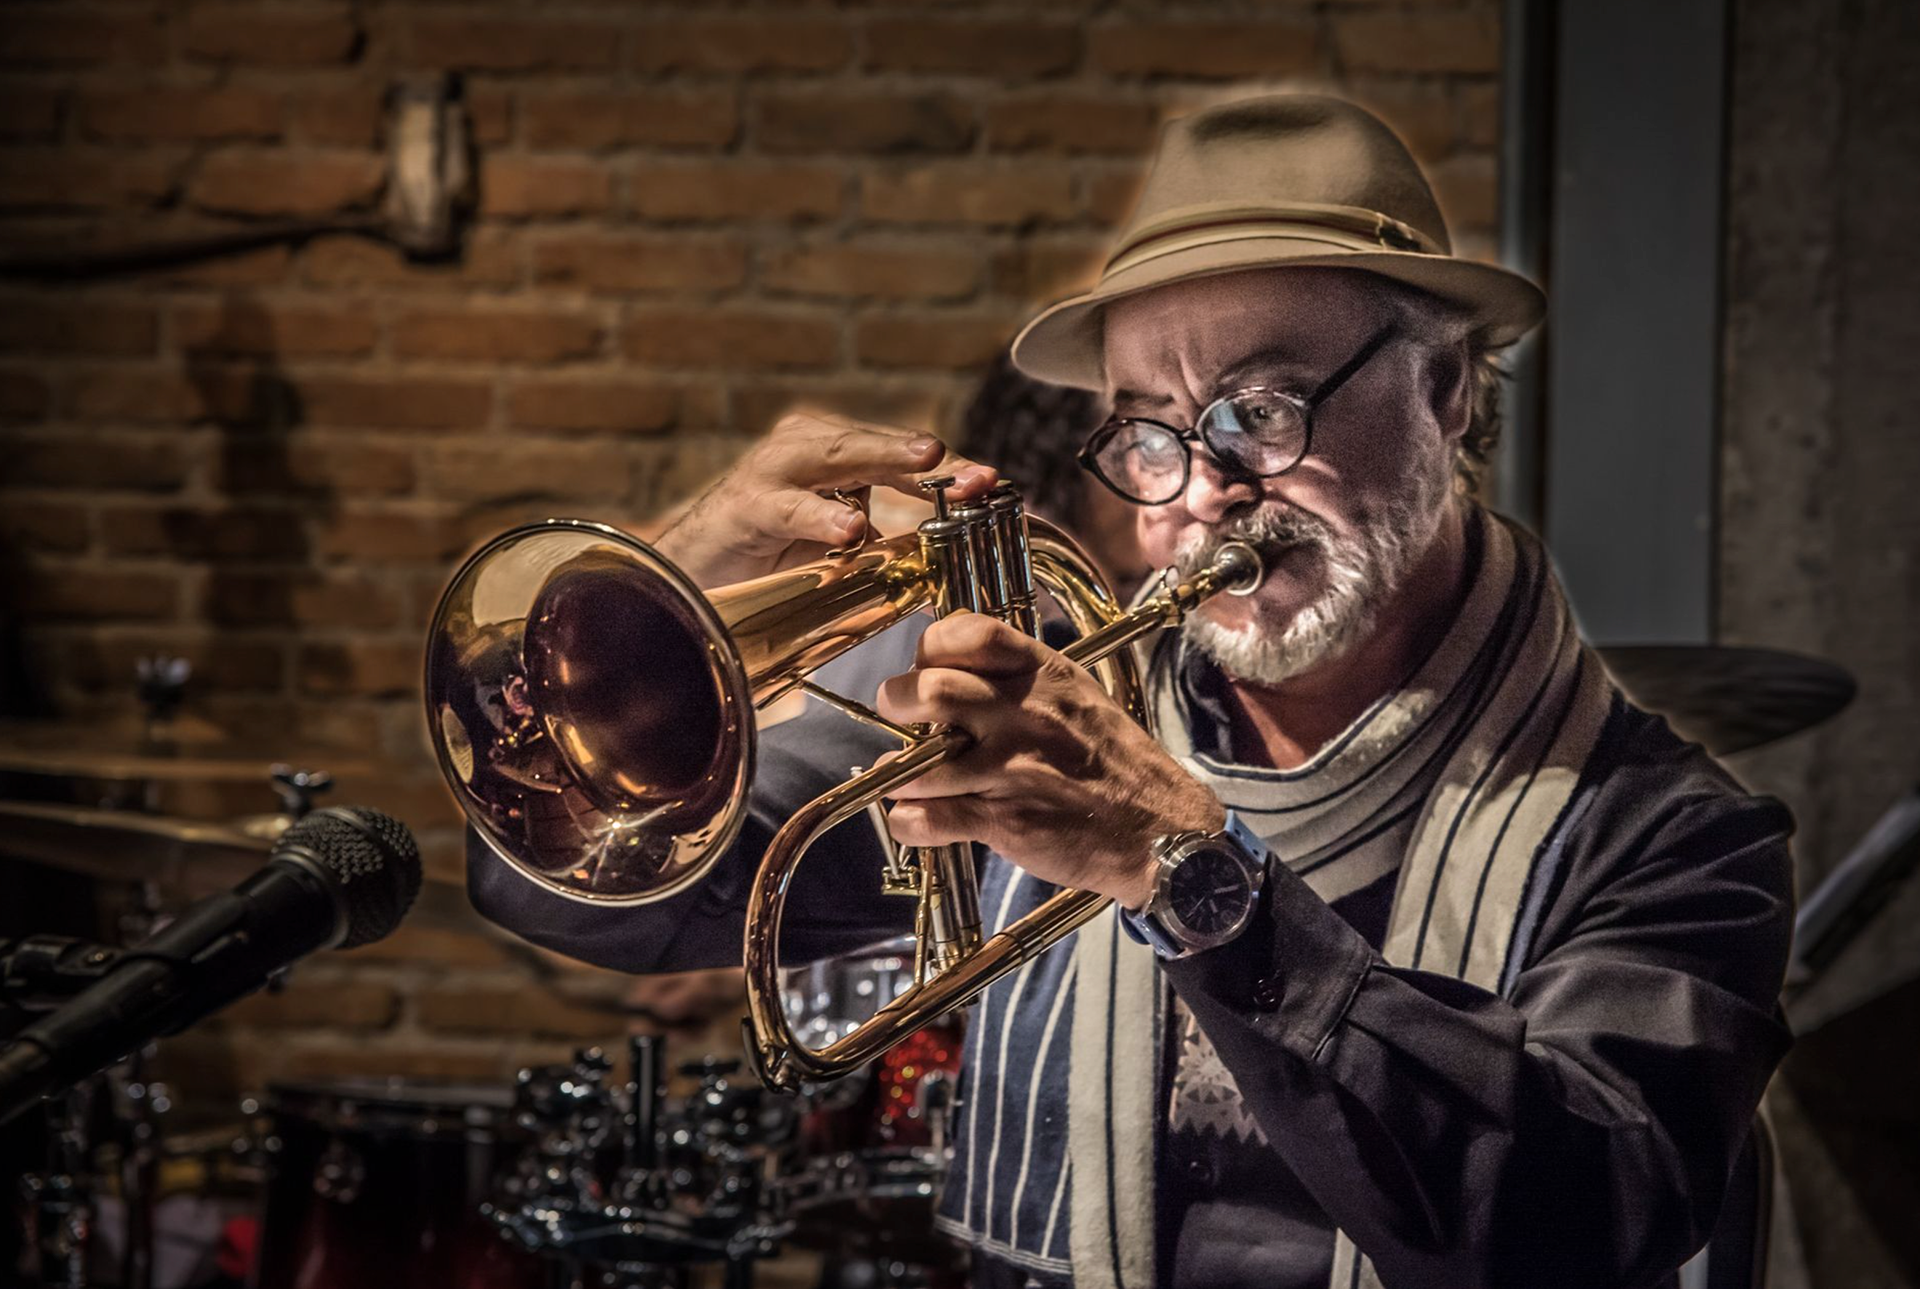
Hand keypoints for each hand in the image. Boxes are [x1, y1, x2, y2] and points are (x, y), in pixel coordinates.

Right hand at [654, 411, 995, 588]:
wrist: (694, 573)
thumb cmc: (770, 553)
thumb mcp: (839, 543)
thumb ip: (885, 537)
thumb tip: (945, 548)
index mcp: (836, 452)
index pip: (903, 459)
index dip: (950, 472)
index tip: (995, 484)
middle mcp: (808, 446)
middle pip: (879, 448)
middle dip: (931, 461)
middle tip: (975, 472)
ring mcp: (774, 470)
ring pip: (837, 457)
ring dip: (884, 458)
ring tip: (927, 464)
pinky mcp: (745, 505)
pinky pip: (789, 508)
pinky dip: (820, 517)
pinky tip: (850, 529)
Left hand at [877, 613, 1225, 909]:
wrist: (1164, 833)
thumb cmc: (1120, 766)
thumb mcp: (1081, 699)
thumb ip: (1025, 680)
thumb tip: (960, 667)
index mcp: (1047, 677)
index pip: (973, 633)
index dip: (934, 645)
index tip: (926, 664)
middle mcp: (1026, 716)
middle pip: (930, 690)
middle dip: (899, 701)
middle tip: (903, 716)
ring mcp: (1013, 770)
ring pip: (920, 760)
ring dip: (899, 771)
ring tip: (905, 777)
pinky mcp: (1005, 823)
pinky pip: (927, 818)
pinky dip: (907, 821)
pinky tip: (914, 820)